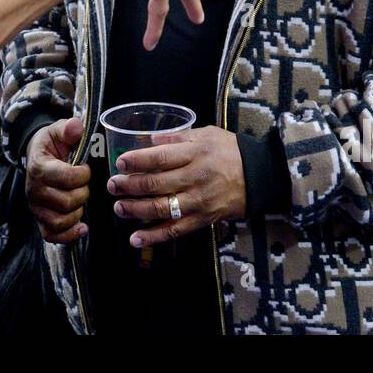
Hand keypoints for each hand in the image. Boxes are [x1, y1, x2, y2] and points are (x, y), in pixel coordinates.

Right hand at [25, 117, 90, 242]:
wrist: (37, 156)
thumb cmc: (51, 144)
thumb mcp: (58, 130)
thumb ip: (69, 128)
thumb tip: (77, 127)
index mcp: (39, 168)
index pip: (67, 178)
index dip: (83, 174)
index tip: (85, 168)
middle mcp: (34, 191)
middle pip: (67, 202)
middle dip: (82, 193)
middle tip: (83, 184)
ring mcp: (36, 208)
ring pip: (60, 221)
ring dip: (77, 213)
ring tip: (80, 200)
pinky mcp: (39, 220)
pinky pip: (52, 235)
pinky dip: (68, 234)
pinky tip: (82, 227)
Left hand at [107, 126, 245, 245]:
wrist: (261, 176)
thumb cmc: (231, 151)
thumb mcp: (207, 134)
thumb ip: (177, 137)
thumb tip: (149, 140)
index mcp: (196, 153)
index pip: (160, 157)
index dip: (137, 161)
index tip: (120, 163)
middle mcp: (196, 178)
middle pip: (156, 184)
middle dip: (129, 186)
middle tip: (112, 185)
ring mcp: (199, 202)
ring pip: (161, 209)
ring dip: (135, 210)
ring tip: (119, 207)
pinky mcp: (202, 220)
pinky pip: (175, 231)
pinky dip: (154, 236)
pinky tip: (135, 238)